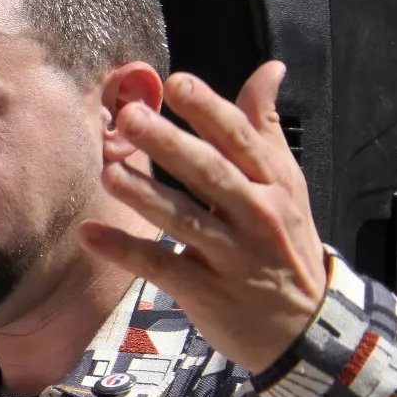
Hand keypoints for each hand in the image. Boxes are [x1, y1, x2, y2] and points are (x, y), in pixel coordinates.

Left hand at [77, 63, 326, 373]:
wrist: (307, 327)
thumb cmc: (285, 243)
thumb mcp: (287, 185)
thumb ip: (265, 127)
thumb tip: (269, 69)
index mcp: (273, 182)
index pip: (240, 138)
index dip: (208, 109)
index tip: (175, 83)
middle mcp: (256, 215)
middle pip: (210, 173)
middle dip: (169, 144)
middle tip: (130, 117)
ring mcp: (232, 256)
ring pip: (184, 219)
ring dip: (144, 195)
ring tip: (108, 172)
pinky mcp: (208, 292)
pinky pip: (161, 267)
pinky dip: (125, 251)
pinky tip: (90, 234)